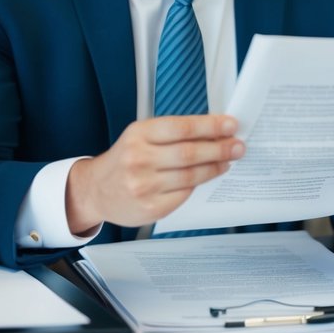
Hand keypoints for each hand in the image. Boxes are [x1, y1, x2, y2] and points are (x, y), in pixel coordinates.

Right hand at [65, 115, 243, 234]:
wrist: (96, 190)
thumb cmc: (124, 160)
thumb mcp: (139, 137)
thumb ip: (171, 134)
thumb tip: (212, 132)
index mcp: (138, 134)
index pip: (181, 128)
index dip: (210, 126)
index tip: (230, 125)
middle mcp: (139, 158)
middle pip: (190, 153)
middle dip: (219, 148)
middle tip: (238, 145)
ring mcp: (144, 185)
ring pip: (191, 175)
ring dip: (215, 167)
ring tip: (228, 160)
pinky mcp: (151, 207)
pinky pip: (184, 194)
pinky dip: (199, 184)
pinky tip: (208, 176)